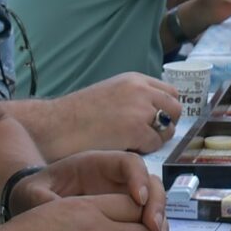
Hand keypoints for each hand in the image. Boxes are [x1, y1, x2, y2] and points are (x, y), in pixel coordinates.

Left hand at [25, 151, 170, 230]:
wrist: (33, 207)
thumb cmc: (34, 193)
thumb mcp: (32, 192)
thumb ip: (42, 199)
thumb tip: (52, 210)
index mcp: (97, 165)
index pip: (129, 164)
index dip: (138, 179)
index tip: (137, 200)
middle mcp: (117, 182)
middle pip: (151, 186)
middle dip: (157, 207)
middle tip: (153, 230)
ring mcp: (125, 202)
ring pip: (154, 209)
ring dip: (160, 228)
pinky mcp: (127, 222)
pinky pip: (147, 229)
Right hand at [68, 72, 184, 154]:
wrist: (55, 124)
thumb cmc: (75, 115)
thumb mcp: (109, 94)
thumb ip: (132, 98)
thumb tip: (152, 113)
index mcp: (134, 79)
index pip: (169, 92)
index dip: (166, 110)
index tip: (157, 122)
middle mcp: (140, 89)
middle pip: (175, 107)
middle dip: (167, 124)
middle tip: (150, 136)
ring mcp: (140, 109)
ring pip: (168, 127)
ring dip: (157, 138)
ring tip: (135, 144)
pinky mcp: (135, 129)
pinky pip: (155, 144)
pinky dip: (144, 150)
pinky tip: (125, 149)